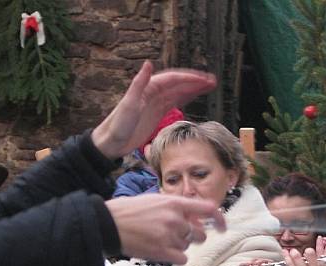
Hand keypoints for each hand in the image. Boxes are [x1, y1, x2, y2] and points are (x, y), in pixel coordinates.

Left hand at [91, 61, 215, 159]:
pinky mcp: (158, 113)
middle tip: (213, 81)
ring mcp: (156, 102)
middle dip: (196, 82)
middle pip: (179, 84)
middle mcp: (154, 92)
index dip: (190, 78)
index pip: (174, 79)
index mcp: (148, 88)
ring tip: (209, 86)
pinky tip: (195, 96)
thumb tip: (148, 64)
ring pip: (179, 91)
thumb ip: (139, 83)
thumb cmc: (118, 124)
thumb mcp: (128, 104)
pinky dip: (186, 98)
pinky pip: (175, 102)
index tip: (205, 79)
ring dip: (194, 88)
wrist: (112, 142)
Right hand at [105, 194, 224, 264]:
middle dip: (192, 237)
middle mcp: (176, 218)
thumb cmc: (128, 211)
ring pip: (188, 247)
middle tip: (175, 236)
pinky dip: (175, 258)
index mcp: (175, 203)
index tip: (222, 227)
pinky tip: (162, 251)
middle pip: (199, 234)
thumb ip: (176, 207)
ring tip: (159, 240)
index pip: (208, 209)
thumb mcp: (154, 200)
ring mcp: (170, 235)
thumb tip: (193, 217)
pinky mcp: (163, 251)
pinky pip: (182, 259)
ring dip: (178, 247)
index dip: (219, 219)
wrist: (108, 224)